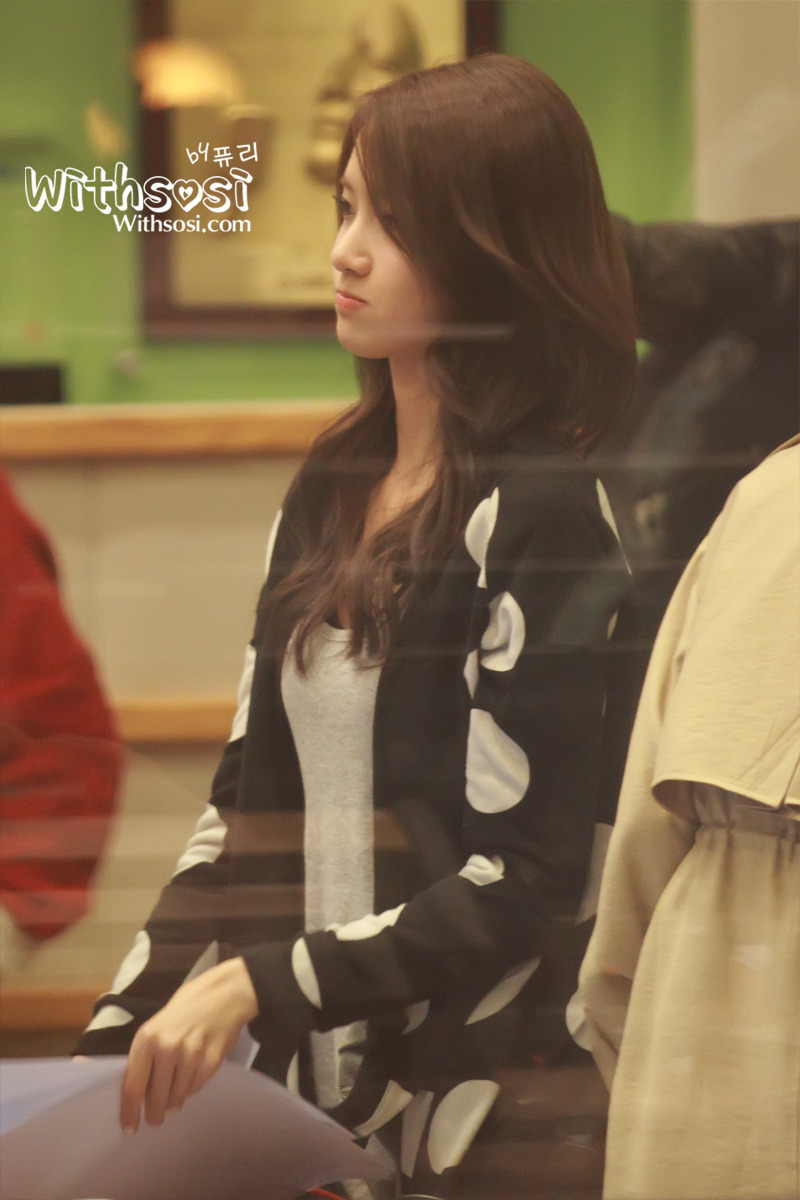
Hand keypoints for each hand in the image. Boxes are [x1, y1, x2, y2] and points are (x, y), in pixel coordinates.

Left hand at [119, 957, 257, 1133]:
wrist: (226, 993)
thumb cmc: (188, 1006)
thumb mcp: (158, 1024)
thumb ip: (148, 1053)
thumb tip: (139, 1089)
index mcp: (147, 1038)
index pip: (133, 1086)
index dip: (129, 1112)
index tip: (129, 1129)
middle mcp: (166, 1048)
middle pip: (155, 1098)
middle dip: (155, 1113)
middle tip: (155, 1120)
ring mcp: (190, 1056)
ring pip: (176, 1096)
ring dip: (174, 1100)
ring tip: (175, 1096)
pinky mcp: (210, 1063)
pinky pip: (195, 1088)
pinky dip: (191, 1088)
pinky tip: (192, 1075)